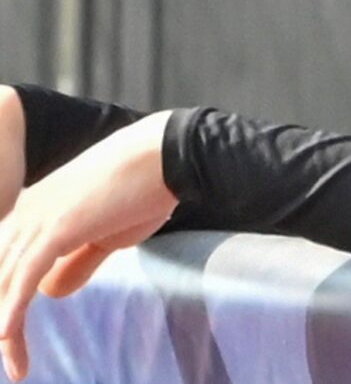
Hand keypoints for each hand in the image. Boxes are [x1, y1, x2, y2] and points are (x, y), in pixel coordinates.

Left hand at [0, 112, 177, 381]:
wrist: (168, 154)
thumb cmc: (145, 189)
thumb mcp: (107, 235)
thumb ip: (77, 263)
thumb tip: (51, 293)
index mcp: (36, 212)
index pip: (7, 266)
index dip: (8, 302)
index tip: (12, 337)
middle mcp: (25, 214)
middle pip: (0, 278)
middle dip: (3, 320)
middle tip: (12, 358)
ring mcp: (37, 220)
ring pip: (6, 284)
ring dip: (6, 329)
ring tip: (15, 364)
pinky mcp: (55, 229)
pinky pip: (23, 277)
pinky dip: (13, 310)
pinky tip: (5, 335)